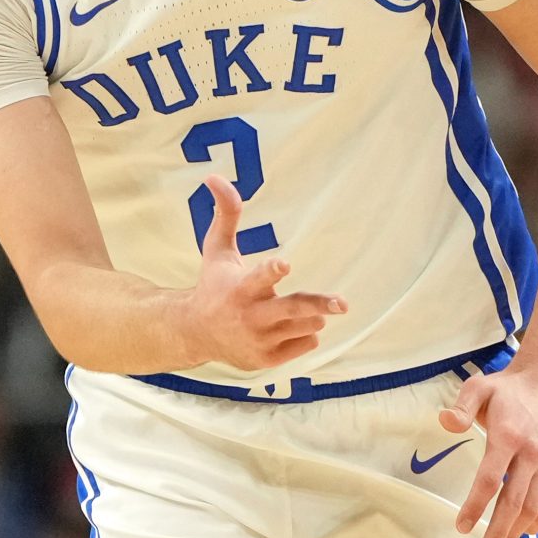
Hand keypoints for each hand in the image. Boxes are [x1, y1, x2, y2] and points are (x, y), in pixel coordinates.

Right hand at [180, 175, 345, 369]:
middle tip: (342, 303)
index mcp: (239, 288)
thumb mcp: (216, 250)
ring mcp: (260, 341)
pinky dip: (305, 332)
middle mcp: (250, 317)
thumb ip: (226, 215)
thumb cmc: (213, 285)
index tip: (284, 264)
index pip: (258, 278)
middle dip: (316, 305)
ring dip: (313, 314)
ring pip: (304, 326)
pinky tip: (290, 326)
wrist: (195, 334)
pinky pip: (304, 343)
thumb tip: (214, 176)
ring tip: (310, 308)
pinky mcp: (267, 360)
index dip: (272, 271)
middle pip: (291, 310)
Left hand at [441, 362, 537, 537]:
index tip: (462, 526)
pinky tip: (524, 534)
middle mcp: (531, 453)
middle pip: (514, 503)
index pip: (491, 479)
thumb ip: (461, 407)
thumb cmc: (510, 388)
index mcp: (508, 435)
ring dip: (516, 534)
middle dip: (497, 533)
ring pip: (533, 509)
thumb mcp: (479, 386)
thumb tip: (444, 422)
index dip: (476, 506)